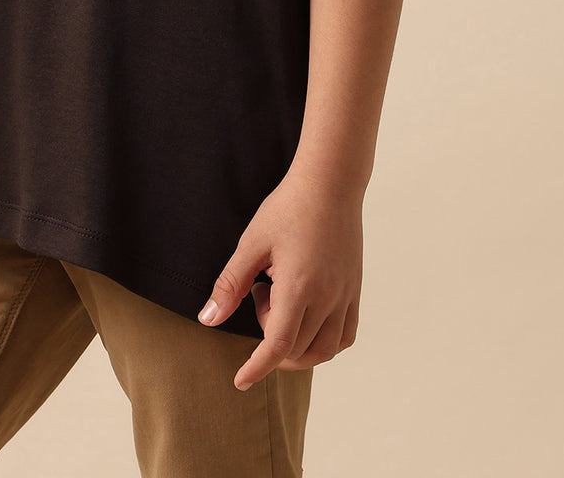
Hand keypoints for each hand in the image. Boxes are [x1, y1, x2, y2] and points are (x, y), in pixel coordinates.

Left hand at [196, 166, 362, 390]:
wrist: (330, 183)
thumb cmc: (288, 208)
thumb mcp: (251, 243)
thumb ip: (230, 285)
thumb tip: (208, 319)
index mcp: (299, 288)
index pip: (278, 347)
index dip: (257, 368)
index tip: (240, 380)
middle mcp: (327, 298)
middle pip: (298, 352)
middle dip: (271, 342)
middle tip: (261, 296)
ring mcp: (345, 296)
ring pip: (324, 350)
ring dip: (298, 350)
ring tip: (281, 307)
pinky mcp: (355, 290)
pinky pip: (345, 335)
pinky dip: (325, 342)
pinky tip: (306, 319)